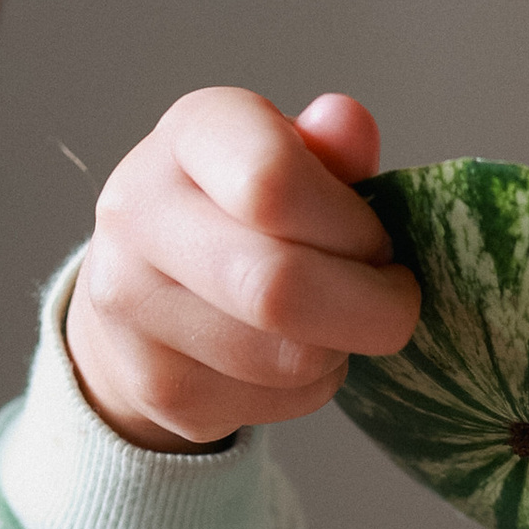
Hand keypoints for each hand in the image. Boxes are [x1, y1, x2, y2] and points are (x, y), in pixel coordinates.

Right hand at [63, 90, 416, 449]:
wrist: (142, 289)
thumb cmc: (242, 211)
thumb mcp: (289, 158)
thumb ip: (329, 149)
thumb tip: (348, 125)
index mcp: (189, 135)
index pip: (271, 183)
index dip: (350, 227)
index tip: (377, 241)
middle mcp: (141, 214)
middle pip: (278, 287)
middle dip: (372, 307)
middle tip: (393, 299)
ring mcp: (134, 307)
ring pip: (286, 359)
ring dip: (341, 349)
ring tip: (333, 321)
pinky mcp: (154, 386)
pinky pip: (274, 404)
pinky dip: (310, 389)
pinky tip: (292, 355)